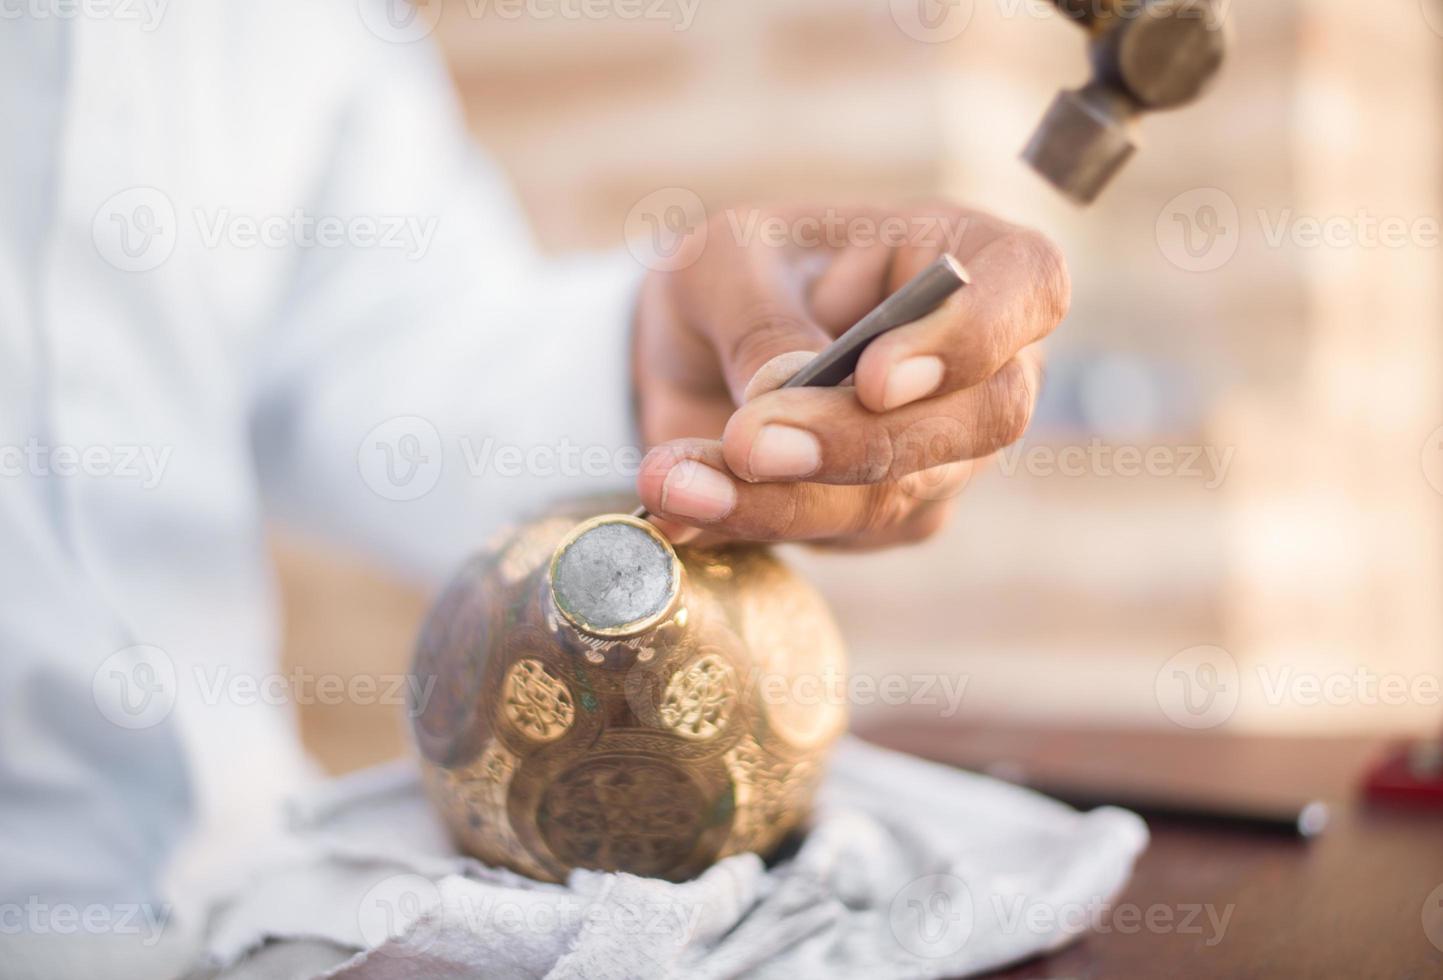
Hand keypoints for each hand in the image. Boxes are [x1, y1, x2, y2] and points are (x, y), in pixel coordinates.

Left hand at [632, 203, 1068, 547]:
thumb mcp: (723, 261)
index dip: (972, 338)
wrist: (692, 352)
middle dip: (857, 441)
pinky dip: (751, 522)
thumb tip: (785, 393)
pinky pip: (837, 534)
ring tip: (673, 478)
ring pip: (899, 497)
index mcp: (961, 255)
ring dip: (779, 497)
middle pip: (981, 420)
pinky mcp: (892, 516)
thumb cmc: (733, 275)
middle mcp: (981, 361)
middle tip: (745, 441)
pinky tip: (681, 505)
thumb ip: (759, 318)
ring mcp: (948, 451)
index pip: (1030, 288)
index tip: (874, 377)